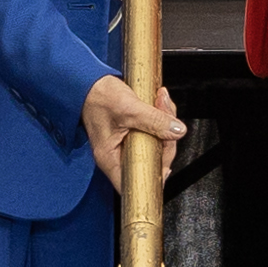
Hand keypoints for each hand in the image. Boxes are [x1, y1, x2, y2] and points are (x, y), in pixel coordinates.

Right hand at [80, 70, 187, 187]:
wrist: (90, 82)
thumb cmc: (98, 96)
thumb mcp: (128, 108)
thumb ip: (154, 120)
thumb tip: (177, 131)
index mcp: (111, 158)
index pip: (134, 183)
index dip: (153, 178)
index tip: (165, 164)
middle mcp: (118, 156)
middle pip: (153, 161)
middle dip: (166, 138)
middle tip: (167, 116)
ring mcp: (126, 145)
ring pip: (156, 145)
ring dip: (165, 123)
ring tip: (160, 102)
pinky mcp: (132, 135)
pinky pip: (153, 133)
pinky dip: (160, 118)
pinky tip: (158, 103)